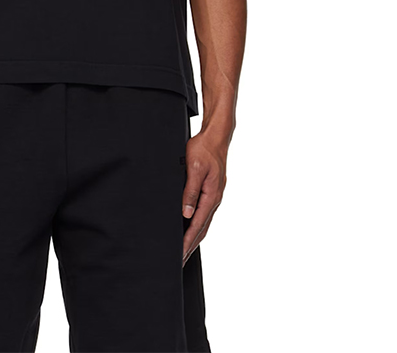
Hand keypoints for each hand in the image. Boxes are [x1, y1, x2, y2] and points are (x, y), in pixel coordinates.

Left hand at [181, 130, 227, 265]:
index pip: (197, 224)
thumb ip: (190, 191)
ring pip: (204, 222)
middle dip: (191, 245)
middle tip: (181, 260)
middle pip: (202, 228)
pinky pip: (205, 213)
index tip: (180, 253)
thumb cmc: (204, 149)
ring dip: (195, 237)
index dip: (187, 240)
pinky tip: (192, 228)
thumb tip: (186, 213)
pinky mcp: (212, 191)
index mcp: (211, 195)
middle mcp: (214, 198)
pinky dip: (198, 225)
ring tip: (186, 250)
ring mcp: (215, 195)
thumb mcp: (193, 169)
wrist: (216, 137)